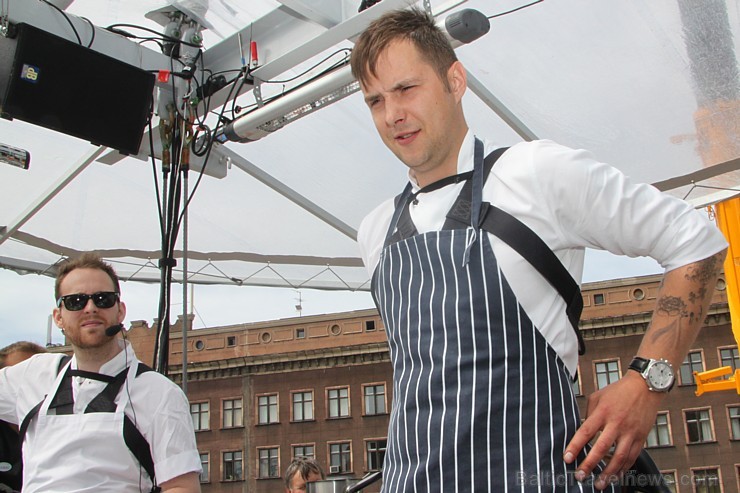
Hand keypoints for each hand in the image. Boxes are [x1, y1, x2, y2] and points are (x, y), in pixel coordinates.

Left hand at [563, 372, 662, 489]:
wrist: (645, 387)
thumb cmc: (619, 391)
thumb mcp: (597, 397)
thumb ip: (589, 414)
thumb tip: (582, 431)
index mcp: (603, 412)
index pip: (586, 432)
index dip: (575, 446)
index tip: (567, 458)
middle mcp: (617, 423)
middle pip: (602, 448)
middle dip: (590, 464)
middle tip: (580, 476)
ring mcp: (631, 432)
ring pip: (619, 458)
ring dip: (608, 473)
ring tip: (599, 484)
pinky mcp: (641, 438)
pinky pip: (632, 457)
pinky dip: (623, 469)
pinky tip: (616, 476)